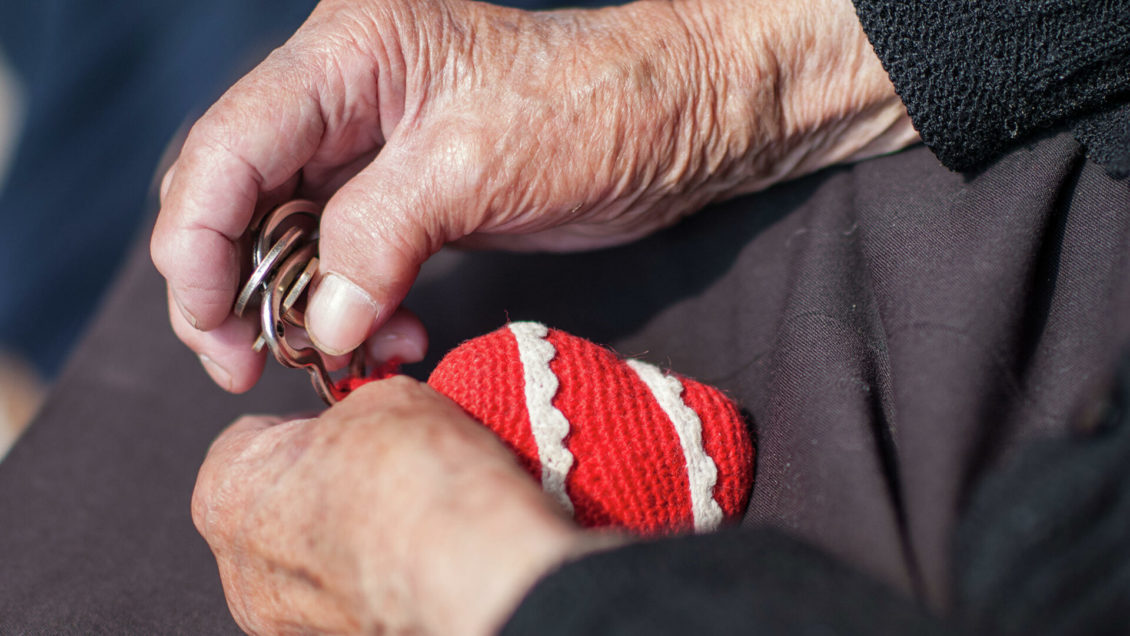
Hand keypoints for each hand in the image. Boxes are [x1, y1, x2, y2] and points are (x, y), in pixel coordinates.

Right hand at [152, 0, 916, 391]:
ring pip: (282, 236)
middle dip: (233, 286)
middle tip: (251, 365)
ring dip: (298, 309)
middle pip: (235, 195)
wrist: (678, 126)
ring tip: (340, 358)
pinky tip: (383, 339)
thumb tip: (315, 323)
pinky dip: (347, 309)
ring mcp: (370, 148)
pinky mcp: (404, 196)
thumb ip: (378, 238)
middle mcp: (342, 95)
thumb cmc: (596, 112)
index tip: (215, 328)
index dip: (199, 243)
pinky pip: (339, 260)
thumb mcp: (478, 168)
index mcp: (346, 57)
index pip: (227, 148)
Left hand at [192, 376, 619, 633]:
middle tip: (378, 466)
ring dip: (348, 534)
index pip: (253, 438)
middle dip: (326, 484)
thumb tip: (367, 414)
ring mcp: (281, 618)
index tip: (348, 425)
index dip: (310, 426)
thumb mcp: (385, 397)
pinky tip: (412, 553)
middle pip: (276, 504)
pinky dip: (371, 576)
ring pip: (309, 558)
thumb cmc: (419, 485)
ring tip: (404, 512)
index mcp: (225, 489)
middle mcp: (239, 564)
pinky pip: (344, 595)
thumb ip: (354, 409)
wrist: (472, 561)